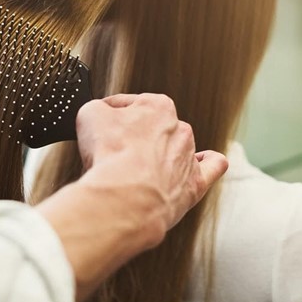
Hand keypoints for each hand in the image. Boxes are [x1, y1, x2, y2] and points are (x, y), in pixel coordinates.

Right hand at [76, 93, 227, 244]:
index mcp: (158, 106)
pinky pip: (211, 168)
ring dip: (156, 157)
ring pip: (175, 148)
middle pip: (152, 129)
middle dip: (133, 139)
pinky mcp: (194, 185)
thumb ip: (98, 107)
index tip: (99, 128)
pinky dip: (206, 165)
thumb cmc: (110, 153)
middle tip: (111, 154)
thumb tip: (101, 113)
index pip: (129, 104)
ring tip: (134, 174)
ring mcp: (189, 157)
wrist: (126, 198)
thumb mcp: (90, 114)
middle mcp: (180, 128)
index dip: (109, 116)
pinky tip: (198, 164)